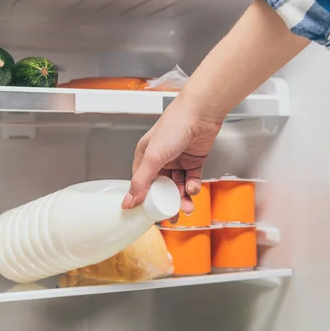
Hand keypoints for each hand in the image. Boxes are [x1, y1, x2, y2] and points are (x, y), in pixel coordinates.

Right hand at [121, 95, 222, 219]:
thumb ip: (141, 181)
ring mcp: (178, 161)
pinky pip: (192, 180)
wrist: (200, 113)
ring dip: (182, 198)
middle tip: (172, 216)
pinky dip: (193, 187)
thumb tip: (129, 202)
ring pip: (178, 186)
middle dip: (167, 203)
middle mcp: (161, 159)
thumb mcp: (153, 157)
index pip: (141, 183)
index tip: (148, 214)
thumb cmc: (174, 127)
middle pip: (162, 188)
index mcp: (145, 156)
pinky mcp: (194, 161)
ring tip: (187, 207)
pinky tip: (193, 188)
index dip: (144, 199)